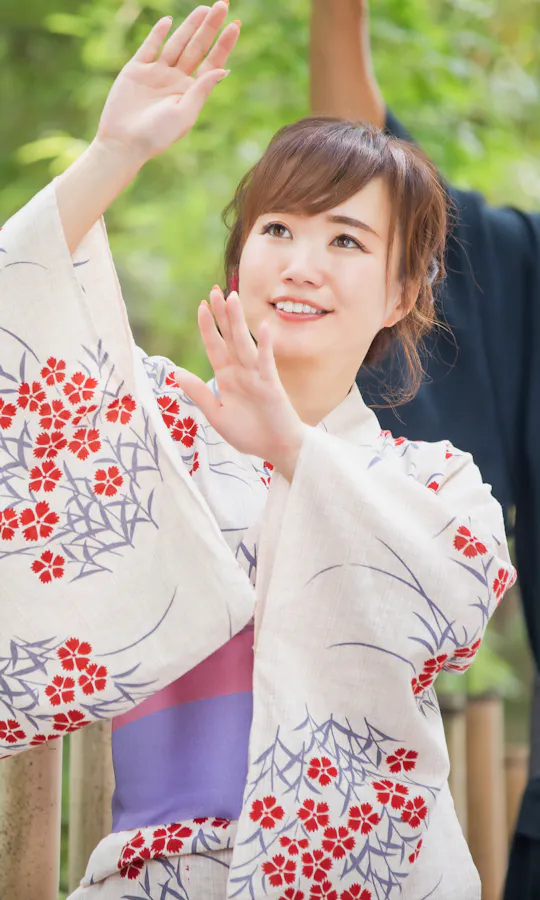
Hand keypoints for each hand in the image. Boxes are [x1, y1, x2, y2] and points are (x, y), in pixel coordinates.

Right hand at [96, 3, 238, 164]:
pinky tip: (168, 21)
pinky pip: (149, 47)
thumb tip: (224, 70)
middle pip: (197, 48)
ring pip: (176, 44)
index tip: (235, 25)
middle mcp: (176, 80)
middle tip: (223, 5)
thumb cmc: (157, 135)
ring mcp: (156, 73)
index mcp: (191, 92)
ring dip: (190, 26)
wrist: (124, 142)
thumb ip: (202, 90)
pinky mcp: (136, 70)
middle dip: (210, 27)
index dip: (223, 45)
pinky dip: (158, 34)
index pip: (211, 63)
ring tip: (204, 8)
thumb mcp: (184, 113)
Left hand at [173, 287, 306, 481]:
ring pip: (245, 344)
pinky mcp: (271, 384)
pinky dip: (265, 345)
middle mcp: (241, 371)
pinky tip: (262, 328)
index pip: (215, 347)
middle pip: (229, 338)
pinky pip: (267, 362)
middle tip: (215, 291)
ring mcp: (257, 375)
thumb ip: (199, 392)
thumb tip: (175, 372)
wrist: (275, 449)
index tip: (201, 306)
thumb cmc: (249, 433)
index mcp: (227, 377)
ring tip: (232, 298)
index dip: (208, 327)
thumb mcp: (216, 414)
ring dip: (238, 321)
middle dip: (222, 315)